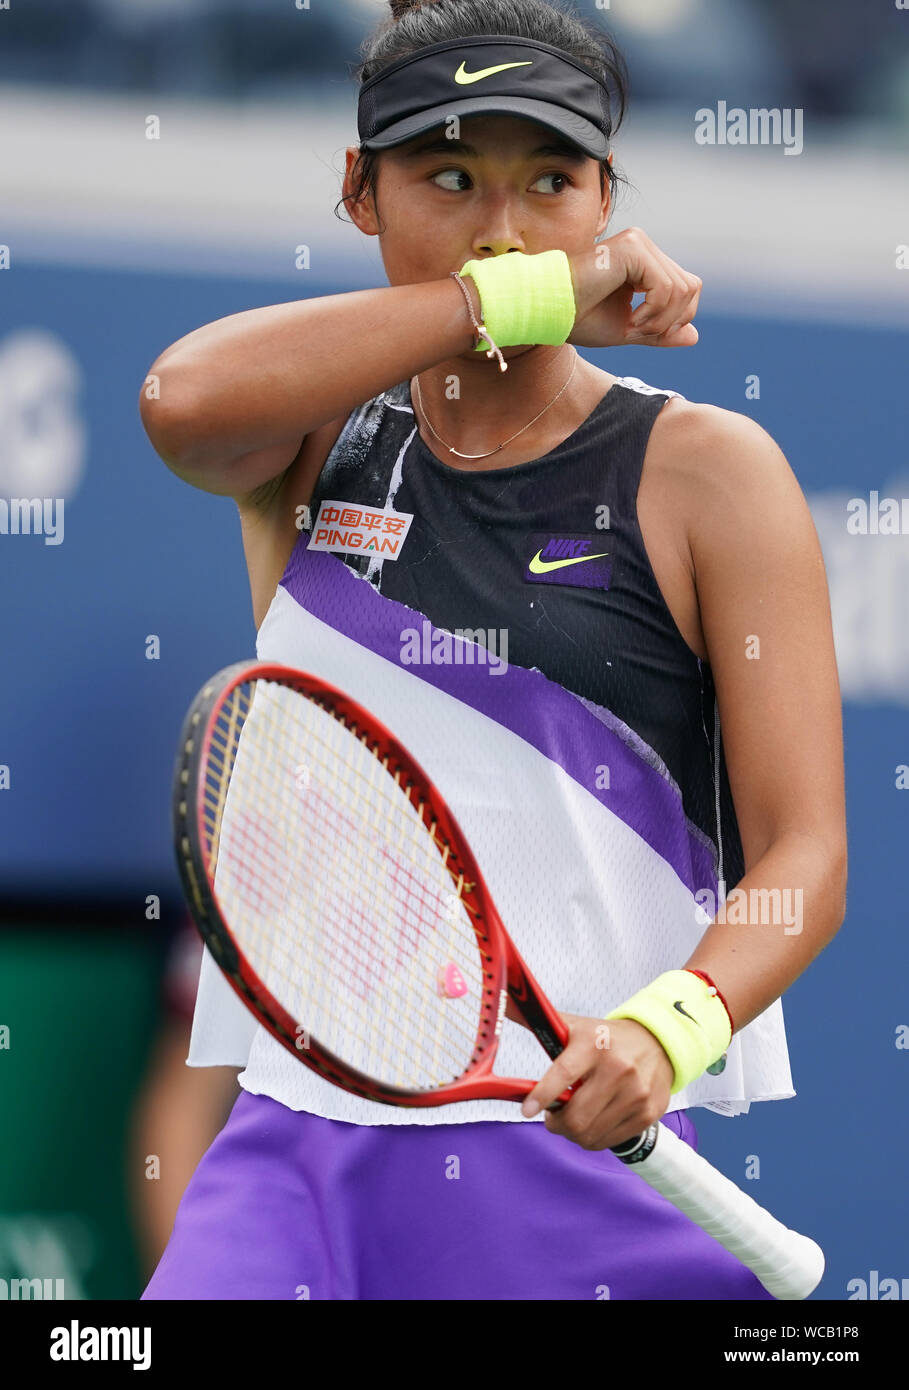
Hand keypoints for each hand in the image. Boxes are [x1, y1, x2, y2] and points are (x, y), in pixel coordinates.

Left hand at [521, 1014, 674, 1150]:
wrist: (657, 1041)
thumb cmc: (605, 1038)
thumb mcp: (574, 1026)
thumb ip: (539, 1022)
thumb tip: (501, 1001)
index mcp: (594, 1044)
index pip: (564, 1074)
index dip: (543, 1096)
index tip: (527, 1109)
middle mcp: (619, 1069)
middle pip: (576, 1117)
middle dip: (556, 1123)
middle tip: (552, 1116)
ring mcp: (636, 1093)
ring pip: (590, 1134)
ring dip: (573, 1133)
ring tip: (574, 1118)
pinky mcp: (648, 1113)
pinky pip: (608, 1141)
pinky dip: (594, 1138)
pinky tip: (595, 1121)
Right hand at [567, 228, 701, 350]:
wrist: (549, 311)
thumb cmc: (579, 318)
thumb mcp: (628, 330)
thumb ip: (660, 331)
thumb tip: (695, 336)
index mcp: (643, 261)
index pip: (687, 286)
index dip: (676, 317)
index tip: (645, 332)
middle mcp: (643, 246)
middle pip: (690, 286)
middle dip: (670, 320)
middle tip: (638, 331)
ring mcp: (638, 243)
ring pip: (682, 288)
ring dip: (660, 319)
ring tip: (632, 326)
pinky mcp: (632, 248)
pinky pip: (665, 286)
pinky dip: (653, 312)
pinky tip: (630, 320)